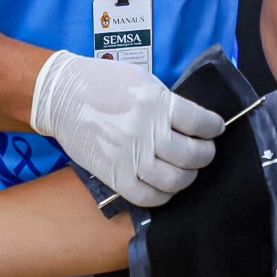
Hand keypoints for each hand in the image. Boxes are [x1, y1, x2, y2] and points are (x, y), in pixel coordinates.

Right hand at [30, 51, 225, 207]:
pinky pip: (147, 197)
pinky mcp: (113, 175)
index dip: (213, 127)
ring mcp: (129, 156)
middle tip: (204, 150)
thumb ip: (166, 102)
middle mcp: (145, 131)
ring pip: (174, 180)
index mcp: (155, 102)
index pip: (200, 121)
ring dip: (188, 176)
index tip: (215, 128)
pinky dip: (163, 196)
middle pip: (191, 155)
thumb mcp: (142, 80)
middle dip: (205, 154)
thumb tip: (192, 122)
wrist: (61, 95)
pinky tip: (165, 185)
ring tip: (187, 168)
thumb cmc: (102, 82)